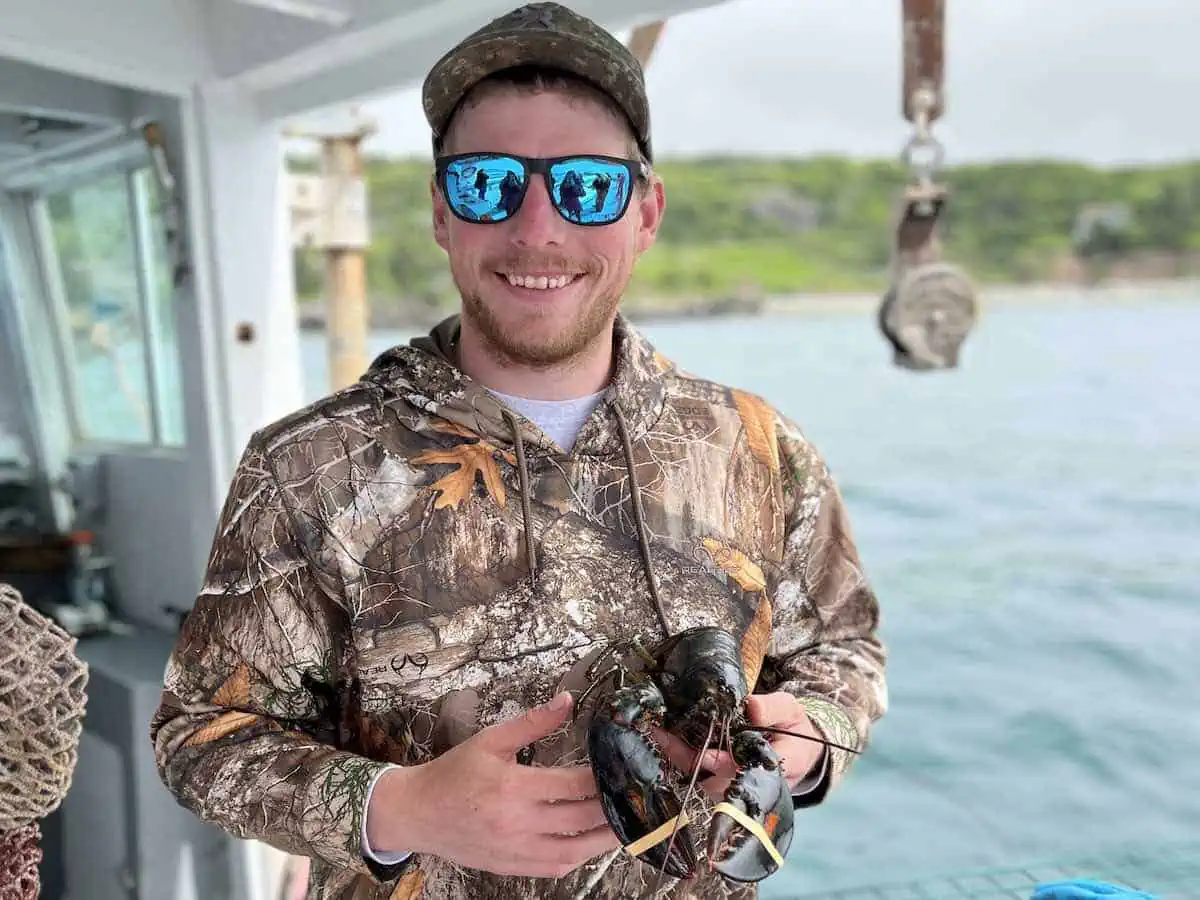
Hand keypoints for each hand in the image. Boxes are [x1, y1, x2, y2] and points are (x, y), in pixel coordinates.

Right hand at [365, 692, 619, 877]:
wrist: (417, 813)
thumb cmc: (454, 773)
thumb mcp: (490, 740)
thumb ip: (532, 722)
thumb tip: (567, 701)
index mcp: (512, 787)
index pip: (572, 785)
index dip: (602, 777)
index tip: (621, 766)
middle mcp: (517, 823)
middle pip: (580, 819)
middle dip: (612, 807)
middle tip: (635, 794)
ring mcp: (516, 850)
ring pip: (574, 851)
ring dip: (604, 839)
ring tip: (627, 822)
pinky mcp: (512, 867)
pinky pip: (555, 867)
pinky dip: (579, 856)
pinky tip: (592, 841)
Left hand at [652, 692, 824, 798]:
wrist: (797, 749)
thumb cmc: (792, 729)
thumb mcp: (790, 710)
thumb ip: (773, 708)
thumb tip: (750, 706)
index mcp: (775, 768)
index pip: (746, 771)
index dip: (722, 764)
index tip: (704, 754)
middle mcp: (752, 784)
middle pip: (718, 779)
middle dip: (690, 759)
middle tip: (666, 737)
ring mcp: (737, 788)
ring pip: (705, 779)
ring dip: (682, 758)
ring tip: (661, 735)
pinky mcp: (724, 785)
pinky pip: (701, 775)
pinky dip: (683, 758)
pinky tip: (667, 739)